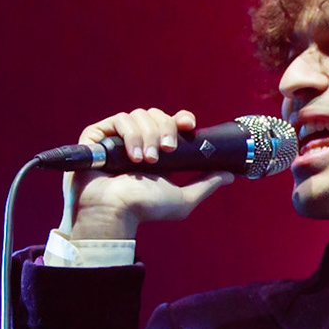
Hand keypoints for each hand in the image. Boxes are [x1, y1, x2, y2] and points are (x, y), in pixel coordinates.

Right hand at [61, 107, 231, 240]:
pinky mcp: (97, 135)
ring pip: (139, 115)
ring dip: (148, 137)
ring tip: (146, 162)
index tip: (189, 126)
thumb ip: (206, 184)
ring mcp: (116, 137)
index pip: (171, 122)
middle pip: (157, 115)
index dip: (181, 119)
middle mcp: (137, 141)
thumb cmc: (144, 210)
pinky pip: (119, 119)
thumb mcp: (183, 199)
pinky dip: (130, 135)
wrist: (115, 212)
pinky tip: (133, 157)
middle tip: (166, 153)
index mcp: (157, 151)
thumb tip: (230, 174)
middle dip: (166, 130)